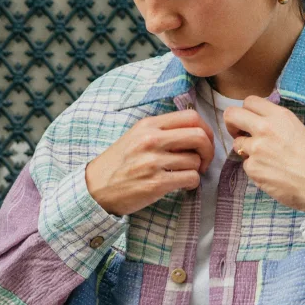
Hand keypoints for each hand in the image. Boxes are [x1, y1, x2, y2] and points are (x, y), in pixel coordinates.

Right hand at [85, 109, 215, 216]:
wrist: (96, 188)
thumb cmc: (119, 163)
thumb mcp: (136, 137)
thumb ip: (162, 131)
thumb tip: (194, 131)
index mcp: (148, 125)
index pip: (191, 117)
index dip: (206, 129)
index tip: (205, 141)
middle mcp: (151, 140)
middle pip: (199, 136)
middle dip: (209, 150)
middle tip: (204, 160)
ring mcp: (153, 162)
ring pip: (195, 160)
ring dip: (197, 170)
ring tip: (187, 174)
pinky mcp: (156, 183)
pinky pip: (190, 179)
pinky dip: (192, 183)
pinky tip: (184, 185)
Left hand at [223, 95, 304, 214]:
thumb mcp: (296, 128)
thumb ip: (275, 121)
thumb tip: (255, 121)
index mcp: (278, 115)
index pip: (249, 101)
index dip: (245, 111)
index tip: (247, 121)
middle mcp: (265, 128)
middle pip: (231, 115)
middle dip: (231, 124)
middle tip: (238, 133)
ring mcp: (256, 148)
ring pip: (237, 144)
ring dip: (247, 150)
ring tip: (267, 159)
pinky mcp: (252, 168)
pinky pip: (246, 165)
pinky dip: (255, 169)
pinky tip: (271, 172)